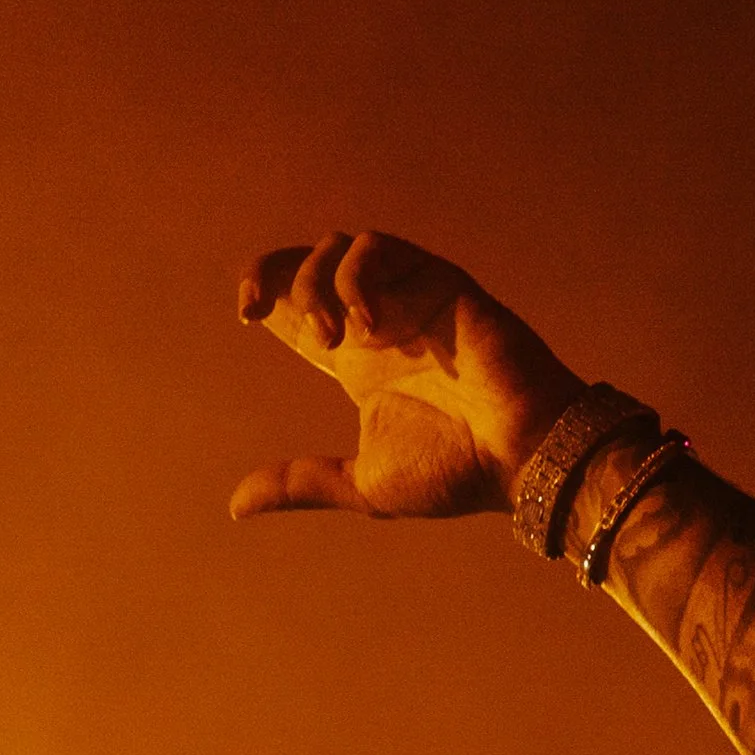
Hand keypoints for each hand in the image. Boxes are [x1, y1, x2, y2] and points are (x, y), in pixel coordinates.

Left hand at [232, 230, 584, 521]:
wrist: (519, 456)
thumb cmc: (455, 472)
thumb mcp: (360, 484)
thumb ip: (301, 483)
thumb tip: (235, 506)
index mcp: (357, 362)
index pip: (295, 308)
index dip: (264, 295)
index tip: (245, 316)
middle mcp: (379, 322)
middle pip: (308, 264)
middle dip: (273, 274)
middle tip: (257, 312)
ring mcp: (408, 297)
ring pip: (339, 248)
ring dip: (317, 284)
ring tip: (331, 338)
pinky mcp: (437, 281)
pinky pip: (379, 249)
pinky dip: (358, 276)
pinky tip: (367, 324)